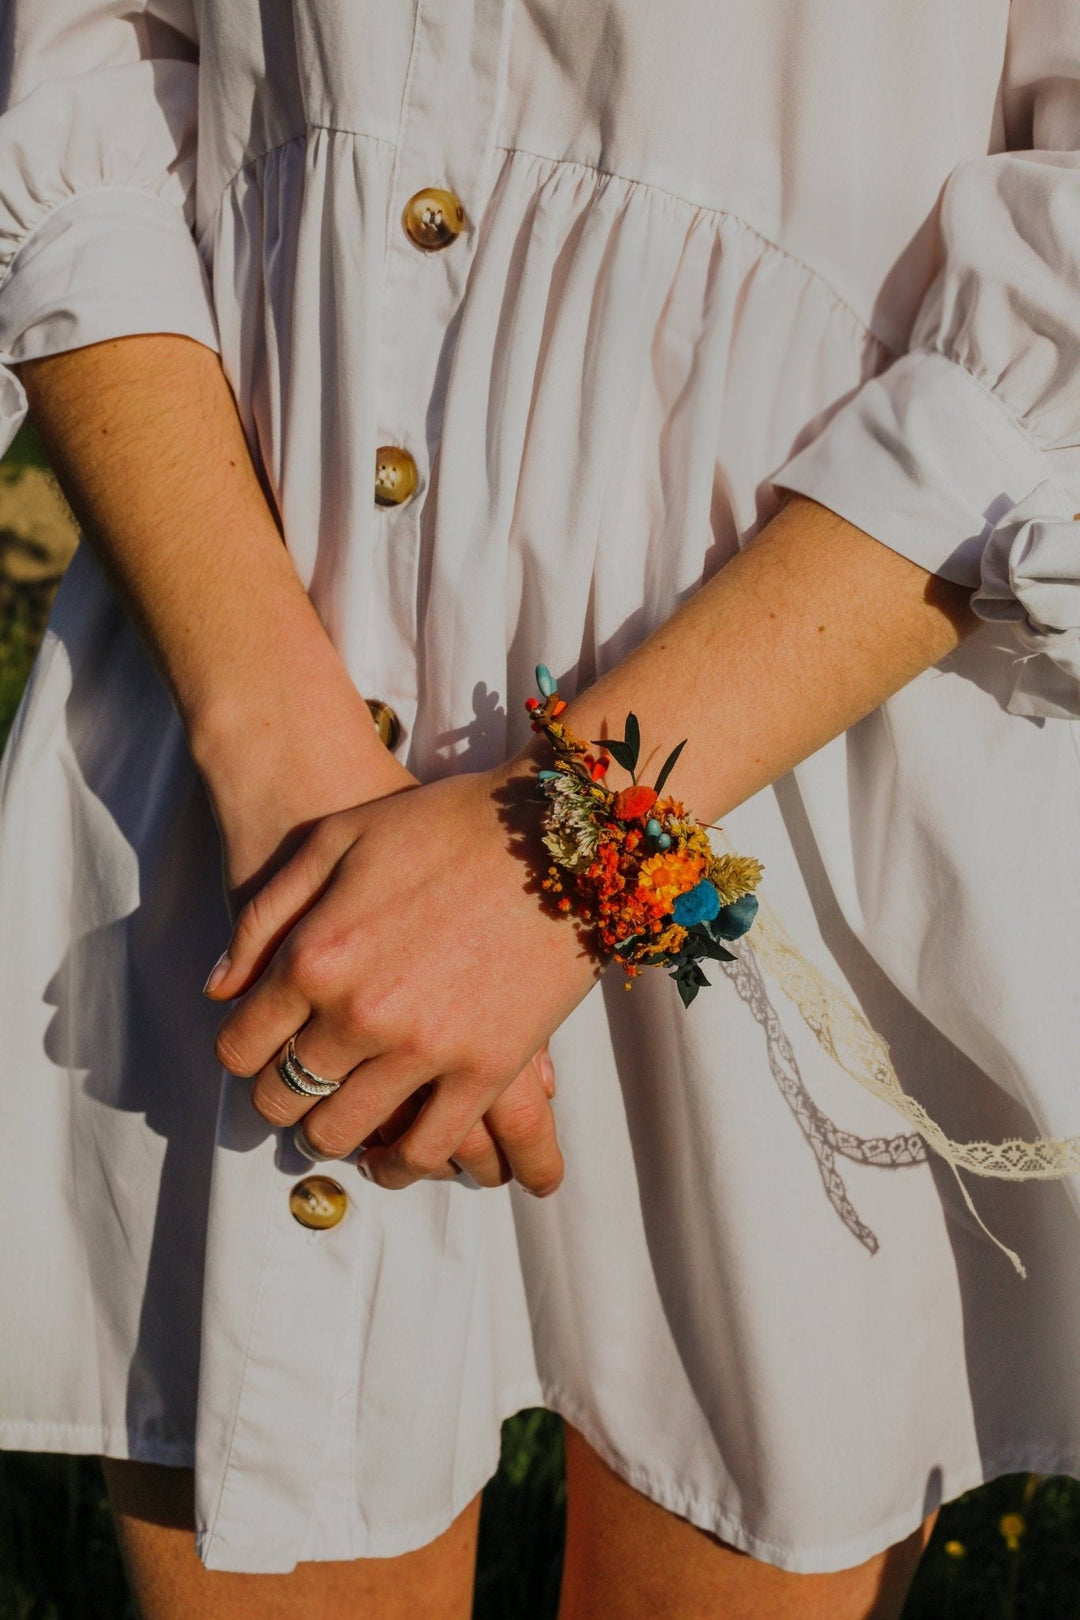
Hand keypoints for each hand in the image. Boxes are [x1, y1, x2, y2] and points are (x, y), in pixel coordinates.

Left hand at [205, 762, 601, 1192]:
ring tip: (344, 1123)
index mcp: (313, 959)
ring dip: (334, 1135)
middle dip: (281, 1100)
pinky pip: (429, 1145)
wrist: (550, 828)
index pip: (241, 1046)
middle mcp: (357, 1015)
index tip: (260, 1055)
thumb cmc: (441, 823)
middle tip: (300, 1091)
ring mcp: (422, 1048)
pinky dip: (404, 1162)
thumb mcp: (333, 842)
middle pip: (285, 1097)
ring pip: (346, 1132)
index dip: (243, 1056)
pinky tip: (399, 1154)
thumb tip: (221, 990)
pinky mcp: (485, 1068)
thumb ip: (265, 917)